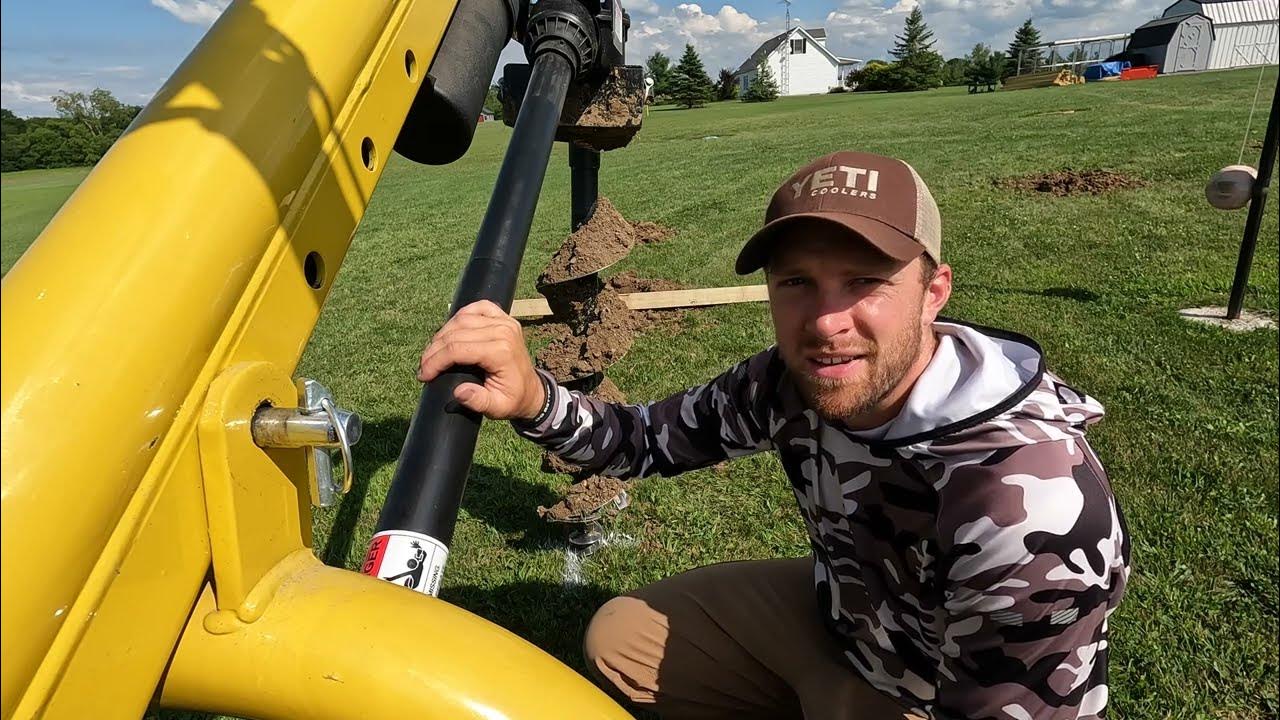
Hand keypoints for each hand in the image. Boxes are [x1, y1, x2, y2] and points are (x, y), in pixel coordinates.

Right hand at [417, 300, 545, 420]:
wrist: (531, 391)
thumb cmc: (513, 400)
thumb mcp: (497, 408)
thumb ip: (478, 401)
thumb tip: (459, 392)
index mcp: (501, 352)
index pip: (458, 349)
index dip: (435, 361)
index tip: (423, 376)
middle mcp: (503, 332)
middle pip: (456, 333)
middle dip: (434, 351)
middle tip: (423, 367)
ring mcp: (504, 322)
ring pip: (462, 319)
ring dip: (442, 334)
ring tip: (432, 353)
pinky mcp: (503, 318)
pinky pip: (477, 307)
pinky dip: (460, 315)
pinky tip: (451, 329)